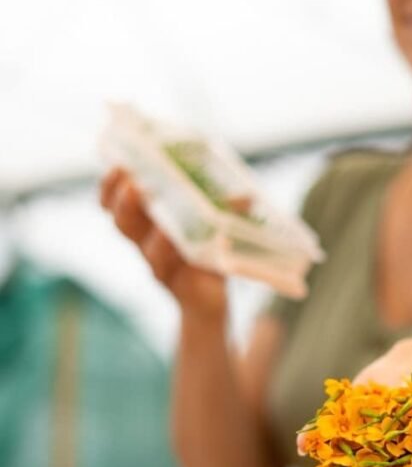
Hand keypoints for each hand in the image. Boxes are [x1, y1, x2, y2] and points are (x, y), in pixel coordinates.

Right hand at [100, 167, 225, 318]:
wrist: (207, 300)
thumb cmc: (204, 255)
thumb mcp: (213, 225)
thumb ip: (223, 210)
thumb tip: (245, 195)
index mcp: (147, 222)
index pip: (116, 202)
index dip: (110, 187)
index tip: (117, 165)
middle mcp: (146, 243)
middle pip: (124, 223)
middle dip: (124, 202)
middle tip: (132, 183)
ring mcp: (159, 265)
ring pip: (147, 250)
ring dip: (154, 234)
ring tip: (161, 222)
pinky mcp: (177, 285)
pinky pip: (175, 272)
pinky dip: (182, 256)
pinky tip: (197, 243)